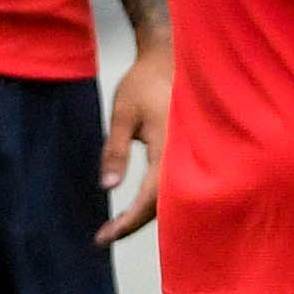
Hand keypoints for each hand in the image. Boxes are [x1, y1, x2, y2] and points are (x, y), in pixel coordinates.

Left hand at [96, 39, 168, 245]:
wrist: (169, 57)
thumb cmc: (144, 82)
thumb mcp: (122, 113)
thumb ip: (114, 151)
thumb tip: (108, 188)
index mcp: (169, 148)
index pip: (150, 198)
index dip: (128, 221)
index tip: (104, 236)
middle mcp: (185, 155)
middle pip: (164, 206)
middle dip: (134, 223)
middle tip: (106, 236)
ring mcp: (189, 153)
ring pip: (171, 196)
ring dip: (146, 213)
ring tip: (118, 226)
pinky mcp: (188, 151)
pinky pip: (175, 182)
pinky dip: (157, 198)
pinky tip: (140, 204)